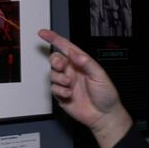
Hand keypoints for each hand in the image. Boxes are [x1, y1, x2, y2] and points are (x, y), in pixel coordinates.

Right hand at [38, 29, 131, 147]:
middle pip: (55, 60)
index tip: (43, 33)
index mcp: (81, 62)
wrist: (104, 115)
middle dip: (55, 61)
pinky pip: (53, 88)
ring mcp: (66, 83)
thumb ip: (86, 62)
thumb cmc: (106, 94)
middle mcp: (72, 71)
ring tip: (70, 85)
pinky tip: (69, 94)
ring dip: (59, 78)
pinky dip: (60, 90)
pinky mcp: (61, 95)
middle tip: (61, 66)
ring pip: (52, 74)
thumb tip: (73, 52)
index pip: (66, 47)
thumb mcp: (99, 74)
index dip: (54, 39)